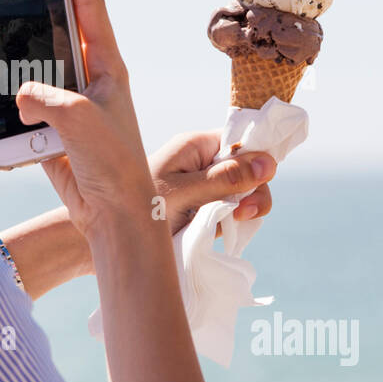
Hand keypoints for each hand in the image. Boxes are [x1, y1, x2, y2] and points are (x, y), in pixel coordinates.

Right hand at [0, 0, 154, 238]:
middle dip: (16, 12)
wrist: (111, 217)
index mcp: (106, 66)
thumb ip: (48, 99)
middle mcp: (84, 79)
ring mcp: (61, 103)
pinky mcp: (42, 129)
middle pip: (45, 31)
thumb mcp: (82, 124)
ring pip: (19, 69)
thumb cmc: (114, 167)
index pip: (89, 4)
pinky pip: (7, 107)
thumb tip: (17, 92)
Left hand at [149, 132, 275, 231]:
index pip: (240, 141)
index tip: (258, 184)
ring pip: (242, 193)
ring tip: (231, 225)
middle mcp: (200, 163)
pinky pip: (230, 212)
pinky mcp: (202, 210)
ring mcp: (202, 187)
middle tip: (244, 214)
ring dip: (243, 210)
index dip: (256, 161)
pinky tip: (223, 233)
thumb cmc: (138, 210)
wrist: (113, 240)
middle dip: (253, 191)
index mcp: (194, 147)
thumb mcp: (183, 193)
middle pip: (247, 170)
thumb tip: (269, 162)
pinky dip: (232, 224)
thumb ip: (224, 180)